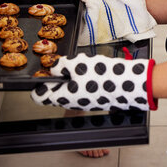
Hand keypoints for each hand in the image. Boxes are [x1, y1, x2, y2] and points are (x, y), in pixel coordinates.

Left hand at [31, 53, 157, 110]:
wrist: (129, 84)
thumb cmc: (102, 76)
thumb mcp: (77, 64)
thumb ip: (61, 65)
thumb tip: (54, 68)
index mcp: (64, 97)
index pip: (40, 96)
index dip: (38, 84)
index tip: (41, 73)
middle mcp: (73, 103)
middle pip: (56, 91)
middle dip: (58, 76)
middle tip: (65, 64)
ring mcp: (85, 101)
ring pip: (70, 88)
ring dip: (72, 75)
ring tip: (82, 65)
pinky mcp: (95, 98)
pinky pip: (83, 88)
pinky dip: (84, 78)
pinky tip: (92, 69)